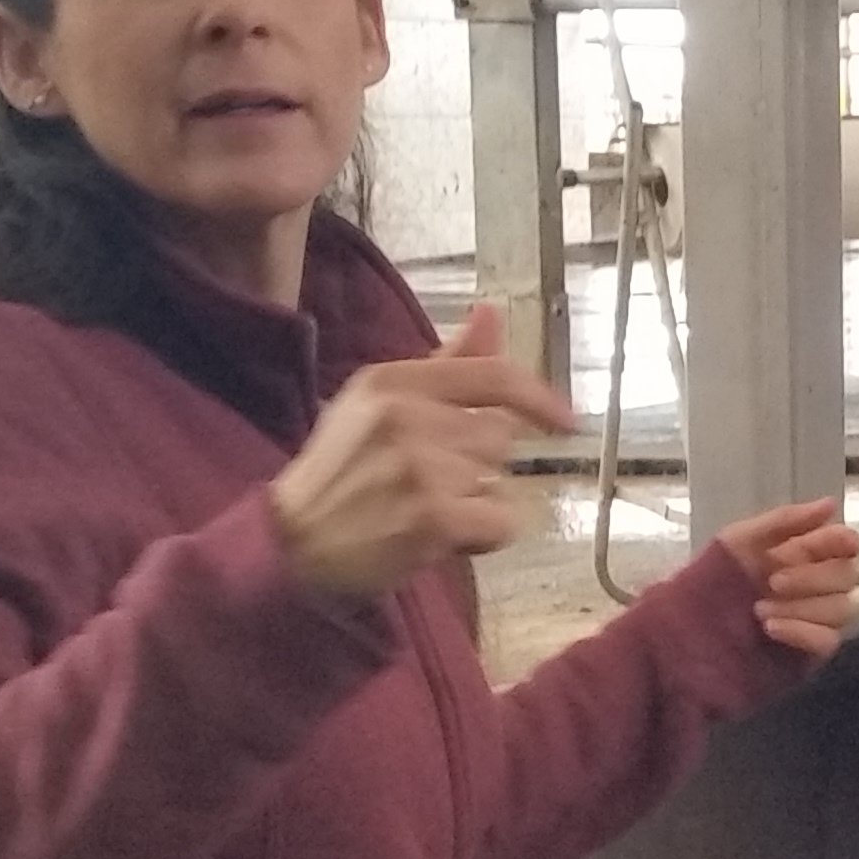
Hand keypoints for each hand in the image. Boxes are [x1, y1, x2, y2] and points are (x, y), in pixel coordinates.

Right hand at [270, 301, 580, 598]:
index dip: (538, 397)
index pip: (491, 375)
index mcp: (391, 381)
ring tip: (420, 511)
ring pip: (499, 482)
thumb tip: (491, 312)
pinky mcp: (433, 518)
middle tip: (424, 485)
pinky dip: (481, 538)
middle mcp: (406, 416)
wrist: (291, 545)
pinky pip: (501, 522)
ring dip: (475, 503)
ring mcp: (420, 467)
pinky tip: (436, 539)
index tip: (566, 420)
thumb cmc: (340, 474)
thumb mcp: (376, 406)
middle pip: (499, 436)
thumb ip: (444, 364)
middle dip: (476, 465)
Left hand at [717, 498, 858, 655]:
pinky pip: (827, 640)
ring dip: (801, 607)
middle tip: (773, 582)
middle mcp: (816, 585)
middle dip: (812, 577)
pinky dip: (802, 632)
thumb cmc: (709, 579)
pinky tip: (771, 628)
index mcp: (803, 554)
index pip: (844, 544)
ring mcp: (815, 620)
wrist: (685, 630)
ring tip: (759, 611)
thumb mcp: (739, 540)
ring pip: (840, 609)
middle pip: (846, 576)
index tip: (837, 543)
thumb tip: (830, 505)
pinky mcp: (809, 651)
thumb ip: (785, 521)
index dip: (845, 542)